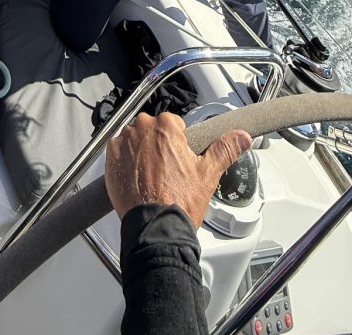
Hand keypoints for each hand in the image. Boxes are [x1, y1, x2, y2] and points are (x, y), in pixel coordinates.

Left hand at [105, 112, 252, 226]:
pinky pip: (118, 151)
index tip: (179, 159)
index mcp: (166, 126)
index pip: (174, 124)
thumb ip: (225, 149)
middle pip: (153, 130)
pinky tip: (136, 178)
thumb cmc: (178, 201)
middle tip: (167, 171)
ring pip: (135, 139)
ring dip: (141, 152)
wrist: (154, 227)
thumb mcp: (208, 173)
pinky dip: (125, 161)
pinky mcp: (110, 158)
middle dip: (159, 146)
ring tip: (152, 177)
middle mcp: (142, 129)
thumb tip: (241, 136)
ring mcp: (123, 143)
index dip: (178, 143)